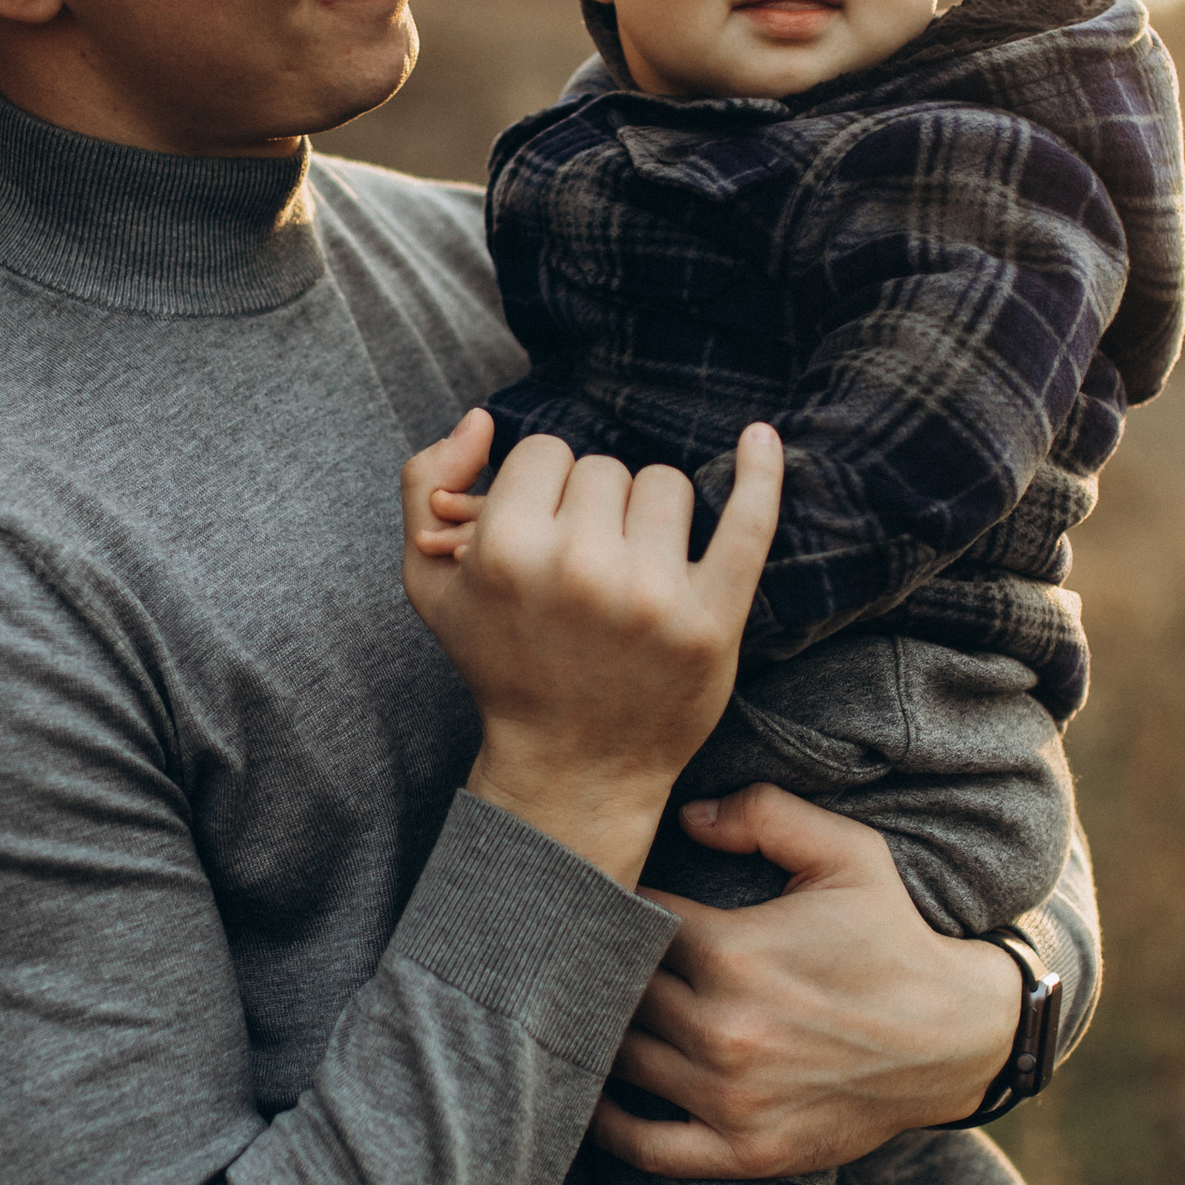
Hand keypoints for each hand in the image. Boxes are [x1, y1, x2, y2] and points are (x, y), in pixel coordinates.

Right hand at [399, 411, 783, 888]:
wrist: (572, 766)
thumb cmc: (502, 664)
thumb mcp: (429, 582)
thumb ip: (424, 483)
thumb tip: (482, 418)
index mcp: (507, 550)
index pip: (546, 452)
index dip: (541, 490)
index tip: (542, 538)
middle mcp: (580, 568)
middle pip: (603, 467)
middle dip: (592, 507)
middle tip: (584, 571)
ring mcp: (652, 594)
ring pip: (663, 483)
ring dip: (648, 515)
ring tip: (630, 570)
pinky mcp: (711, 618)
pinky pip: (747, 522)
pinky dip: (760, 476)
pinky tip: (760, 439)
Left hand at [589, 779, 1031, 1177]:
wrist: (958, 1039)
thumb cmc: (894, 938)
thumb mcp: (848, 854)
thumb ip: (765, 814)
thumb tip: (686, 816)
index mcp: (734, 950)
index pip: (631, 922)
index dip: (616, 908)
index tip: (613, 905)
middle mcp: (724, 1028)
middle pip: (615, 992)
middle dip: (600, 971)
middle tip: (589, 957)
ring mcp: (731, 1097)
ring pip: (619, 1062)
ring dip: (599, 1036)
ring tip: (591, 1012)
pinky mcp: (743, 1151)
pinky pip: (644, 1147)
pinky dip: (607, 1124)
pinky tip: (597, 1092)